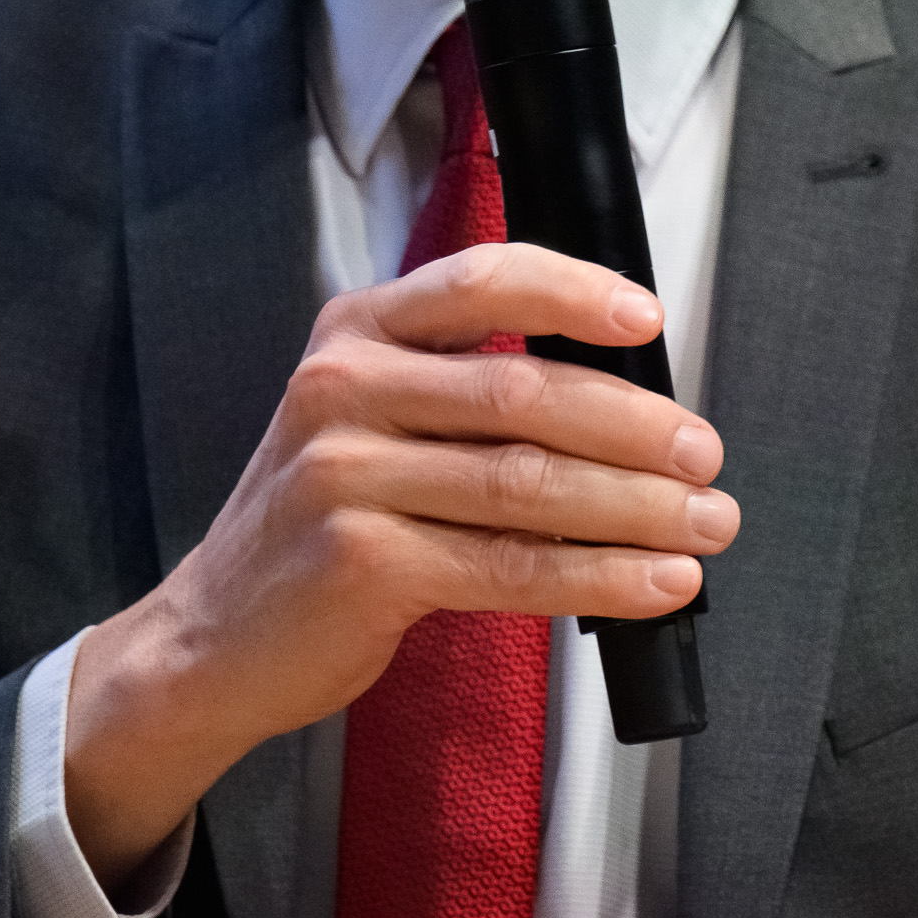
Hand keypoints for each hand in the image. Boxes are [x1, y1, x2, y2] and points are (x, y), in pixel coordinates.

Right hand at [61, 242, 735, 883]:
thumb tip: (625, 409)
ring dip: (638, 508)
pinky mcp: (362, 559)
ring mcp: (345, 474)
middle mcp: (344, 388)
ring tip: (704, 525)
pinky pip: (511, 565)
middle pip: (523, 390)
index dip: (574, 291)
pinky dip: (600, 576)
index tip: (648, 319)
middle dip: (636, 427)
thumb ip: (464, 396)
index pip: (481, 281)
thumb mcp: (367, 425)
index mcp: (356, 333)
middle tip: (704, 456)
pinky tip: (654, 582)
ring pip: (528, 482)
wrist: (212, 636)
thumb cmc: (316, 528)